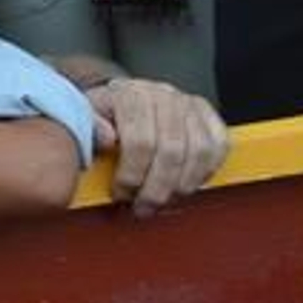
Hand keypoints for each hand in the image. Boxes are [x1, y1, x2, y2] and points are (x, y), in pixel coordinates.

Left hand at [88, 79, 229, 216]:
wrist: (121, 97)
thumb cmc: (102, 113)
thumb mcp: (83, 118)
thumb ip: (88, 127)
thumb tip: (106, 138)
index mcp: (131, 95)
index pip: (140, 142)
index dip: (132, 175)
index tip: (121, 194)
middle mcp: (163, 95)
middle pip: (171, 151)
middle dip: (157, 188)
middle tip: (144, 207)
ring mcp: (187, 103)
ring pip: (199, 152)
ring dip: (183, 184)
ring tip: (165, 199)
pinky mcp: (206, 112)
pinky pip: (219, 144)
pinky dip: (207, 170)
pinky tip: (188, 183)